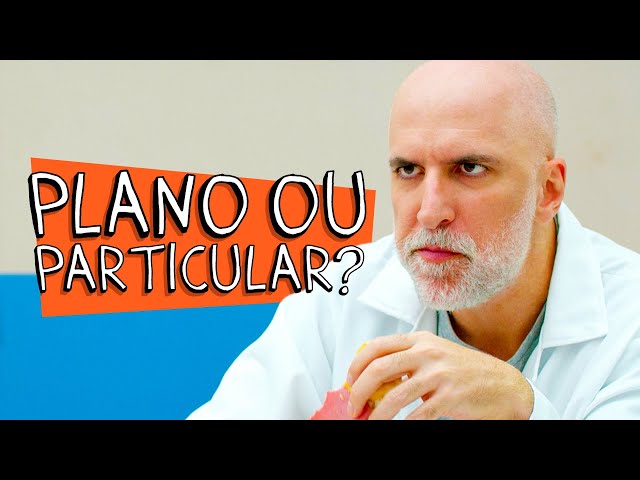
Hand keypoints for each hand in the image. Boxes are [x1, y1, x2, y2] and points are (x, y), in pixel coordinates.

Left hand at [346, 332, 533, 419]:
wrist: (504, 385)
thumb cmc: (465, 371)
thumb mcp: (434, 356)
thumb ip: (406, 361)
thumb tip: (371, 380)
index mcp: (420, 339)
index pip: (376, 346)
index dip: (356, 365)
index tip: (348, 381)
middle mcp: (427, 352)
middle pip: (379, 368)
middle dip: (357, 391)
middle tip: (352, 408)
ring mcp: (439, 374)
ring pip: (394, 396)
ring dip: (375, 414)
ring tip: (369, 423)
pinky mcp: (450, 397)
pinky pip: (416, 415)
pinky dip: (401, 424)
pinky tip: (396, 427)